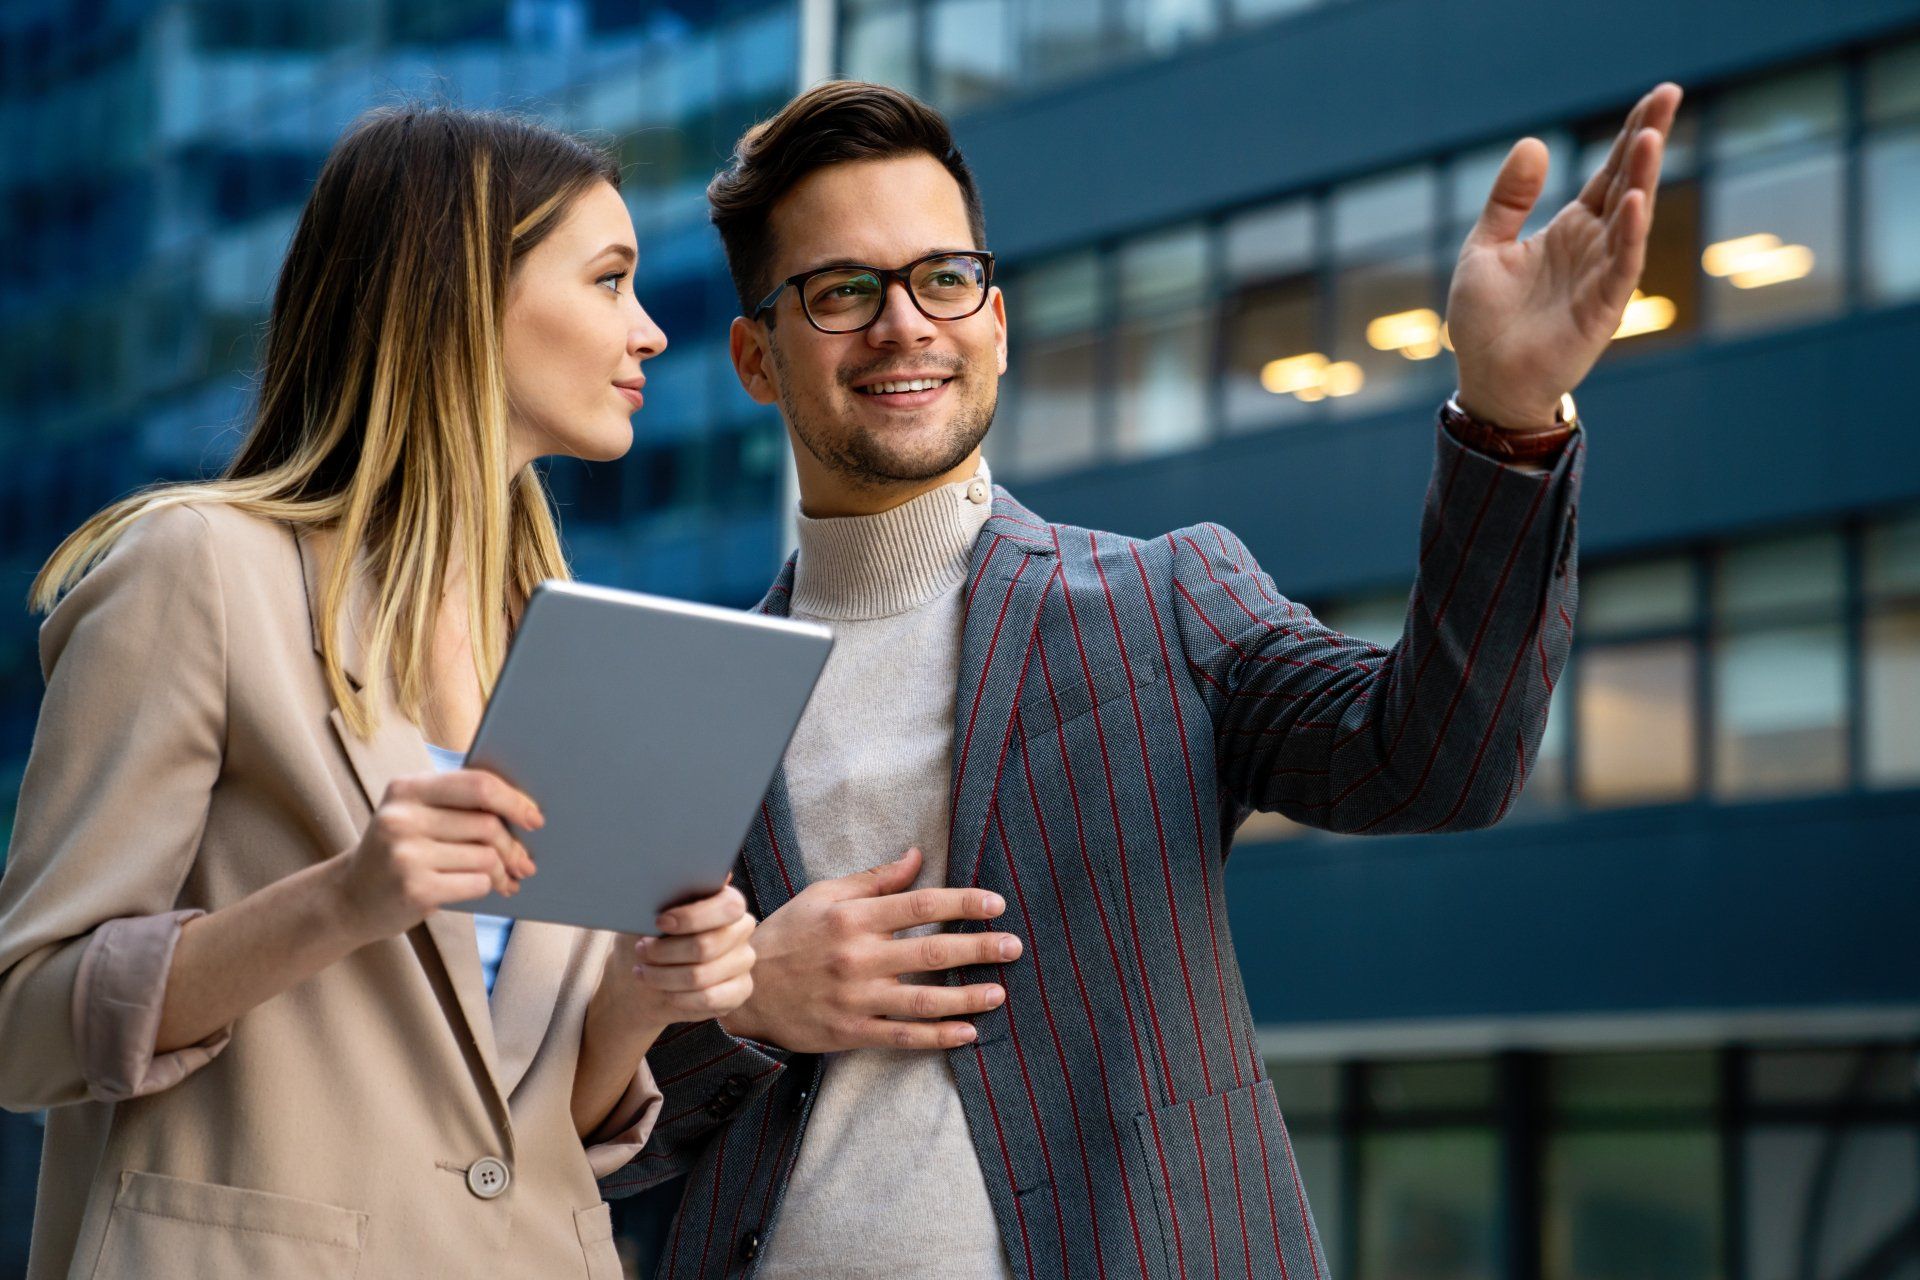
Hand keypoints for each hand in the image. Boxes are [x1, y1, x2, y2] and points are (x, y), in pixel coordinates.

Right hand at [326, 769, 540, 945]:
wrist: (348, 899)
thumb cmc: (398, 853)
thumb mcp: (415, 815)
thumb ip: (457, 804)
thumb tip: (525, 811)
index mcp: (406, 789)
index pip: (477, 785)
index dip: (514, 801)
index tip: (534, 818)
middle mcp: (401, 817)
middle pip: (487, 824)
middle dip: (514, 846)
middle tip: (525, 861)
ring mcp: (405, 854)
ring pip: (486, 856)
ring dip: (504, 871)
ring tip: (507, 879)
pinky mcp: (414, 889)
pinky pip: (476, 883)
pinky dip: (488, 887)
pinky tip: (488, 890)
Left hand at [595, 884, 756, 1038]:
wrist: (644, 974)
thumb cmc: (647, 934)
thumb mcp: (648, 910)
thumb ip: (669, 892)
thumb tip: (691, 872)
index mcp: (726, 901)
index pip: (728, 906)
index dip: (692, 917)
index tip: (659, 922)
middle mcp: (741, 928)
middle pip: (707, 945)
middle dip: (665, 952)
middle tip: (642, 951)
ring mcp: (744, 960)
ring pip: (702, 976)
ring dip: (663, 977)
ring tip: (644, 972)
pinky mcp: (741, 989)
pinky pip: (710, 999)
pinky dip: (679, 998)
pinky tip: (664, 992)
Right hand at [722, 847, 1021, 1052]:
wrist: (745, 986)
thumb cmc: (789, 934)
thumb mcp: (825, 894)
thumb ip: (875, 879)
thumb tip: (916, 856)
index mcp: (853, 916)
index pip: (920, 905)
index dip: (962, 904)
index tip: (996, 905)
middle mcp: (857, 956)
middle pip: (931, 952)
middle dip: (978, 949)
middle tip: (1014, 946)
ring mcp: (855, 997)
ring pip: (923, 1000)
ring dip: (967, 997)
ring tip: (1000, 992)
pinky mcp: (850, 1031)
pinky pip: (902, 1036)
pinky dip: (937, 1036)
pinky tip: (968, 1033)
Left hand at [1446, 82, 1683, 429]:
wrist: (1486, 380)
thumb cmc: (1486, 321)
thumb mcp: (1485, 247)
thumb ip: (1508, 199)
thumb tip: (1533, 142)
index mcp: (1570, 230)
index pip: (1607, 173)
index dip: (1631, 134)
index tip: (1657, 95)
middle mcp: (1594, 247)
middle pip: (1628, 183)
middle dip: (1648, 140)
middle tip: (1670, 94)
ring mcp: (1602, 276)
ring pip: (1631, 219)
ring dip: (1641, 179)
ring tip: (1650, 138)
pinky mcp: (1602, 309)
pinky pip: (1621, 266)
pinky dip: (1631, 234)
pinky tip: (1634, 202)